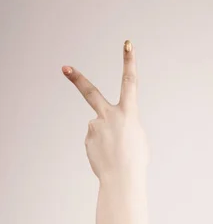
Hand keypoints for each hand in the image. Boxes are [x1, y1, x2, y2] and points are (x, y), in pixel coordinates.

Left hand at [62, 40, 148, 180]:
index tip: (128, 45)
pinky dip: (102, 148)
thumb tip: (104, 124)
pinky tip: (108, 157)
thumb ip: (124, 124)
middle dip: (77, 79)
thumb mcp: (138, 137)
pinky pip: (96, 140)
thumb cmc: (135, 160)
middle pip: (90, 92)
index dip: (130, 61)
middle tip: (64, 68)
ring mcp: (96, 127)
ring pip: (100, 128)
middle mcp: (110, 116)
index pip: (130, 82)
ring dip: (107, 139)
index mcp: (129, 113)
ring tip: (116, 153)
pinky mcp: (88, 139)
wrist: (123, 178)